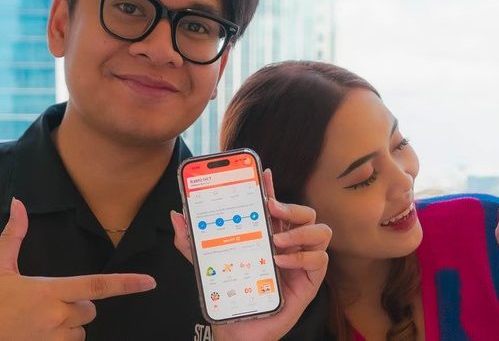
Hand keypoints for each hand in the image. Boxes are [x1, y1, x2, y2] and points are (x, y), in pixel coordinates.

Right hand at [0, 198, 156, 340]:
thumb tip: (18, 203)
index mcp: (48, 291)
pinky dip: (63, 339)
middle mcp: (56, 316)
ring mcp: (53, 338)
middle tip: (50, 302)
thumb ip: (13, 236)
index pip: (97, 286)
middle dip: (79, 304)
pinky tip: (42, 334)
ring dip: (70, 325)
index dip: (127, 284)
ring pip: (82, 330)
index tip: (150, 282)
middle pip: (90, 308)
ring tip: (41, 321)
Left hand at [171, 169, 331, 340]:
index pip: (275, 205)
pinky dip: (301, 256)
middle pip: (304, 213)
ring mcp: (302, 261)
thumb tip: (177, 217)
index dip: (271, 187)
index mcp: (269, 235)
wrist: (238, 330)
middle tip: (271, 208)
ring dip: (301, 230)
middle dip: (290, 206)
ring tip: (277, 240)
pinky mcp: (310, 281)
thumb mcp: (207, 265)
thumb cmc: (232, 294)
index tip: (262, 173)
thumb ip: (191, 242)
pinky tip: (280, 260)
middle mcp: (289, 244)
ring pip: (320, 231)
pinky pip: (319, 259)